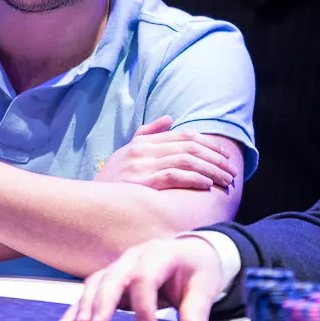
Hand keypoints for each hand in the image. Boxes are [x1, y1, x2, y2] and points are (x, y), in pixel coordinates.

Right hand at [56, 236, 223, 320]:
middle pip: (114, 276)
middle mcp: (134, 257)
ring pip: (97, 281)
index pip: (145, 276)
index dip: (144, 304)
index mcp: (159, 254)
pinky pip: (89, 290)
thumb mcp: (204, 287)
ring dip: (86, 305)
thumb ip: (197, 311)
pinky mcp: (110, 278)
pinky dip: (77, 307)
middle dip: (104, 301)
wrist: (189, 254)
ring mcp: (119, 265)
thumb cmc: (195, 270)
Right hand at [95, 116, 236, 189]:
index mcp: (142, 142)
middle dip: (215, 158)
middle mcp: (143, 150)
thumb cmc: (111, 181)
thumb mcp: (126, 153)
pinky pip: (174, 176)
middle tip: (231, 170)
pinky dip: (193, 179)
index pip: (182, 136)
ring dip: (211, 170)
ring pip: (186, 161)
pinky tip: (206, 185)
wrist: (88, 202)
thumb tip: (170, 118)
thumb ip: (147, 134)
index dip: (208, 143)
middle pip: (189, 147)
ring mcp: (142, 166)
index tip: (224, 155)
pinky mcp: (142, 183)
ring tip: (226, 180)